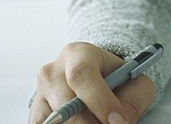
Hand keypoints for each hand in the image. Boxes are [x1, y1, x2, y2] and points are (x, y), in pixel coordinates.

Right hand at [28, 42, 154, 123]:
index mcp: (79, 54)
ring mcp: (40, 94)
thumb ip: (133, 99)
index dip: (100, 101)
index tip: (119, 120)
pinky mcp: (35, 114)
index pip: (82, 74)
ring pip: (52, 120)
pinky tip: (81, 123)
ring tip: (96, 122)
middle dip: (90, 123)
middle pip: (65, 104)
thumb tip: (120, 121)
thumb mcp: (134, 82)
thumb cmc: (116, 80)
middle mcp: (53, 71)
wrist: (99, 79)